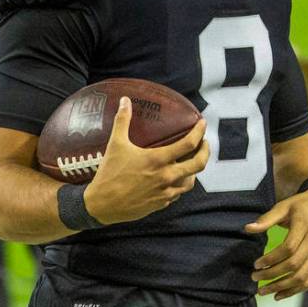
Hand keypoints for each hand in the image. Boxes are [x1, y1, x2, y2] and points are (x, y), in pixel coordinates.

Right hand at [84, 98, 209, 225]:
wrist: (101, 206)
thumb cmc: (109, 174)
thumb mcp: (115, 145)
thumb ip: (122, 121)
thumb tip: (124, 100)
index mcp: (157, 160)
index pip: (188, 144)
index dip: (199, 132)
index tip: (203, 124)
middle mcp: (166, 176)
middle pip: (198, 164)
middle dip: (205, 151)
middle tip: (204, 143)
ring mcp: (165, 192)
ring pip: (190, 182)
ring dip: (193, 171)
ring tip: (190, 161)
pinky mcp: (160, 204)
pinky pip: (177, 194)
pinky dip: (179, 185)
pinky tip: (174, 179)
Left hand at [245, 187, 307, 299]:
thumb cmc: (301, 205)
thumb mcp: (284, 206)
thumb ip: (267, 219)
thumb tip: (247, 229)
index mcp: (306, 225)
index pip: (288, 248)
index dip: (271, 259)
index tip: (256, 264)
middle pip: (294, 264)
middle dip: (272, 275)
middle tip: (255, 278)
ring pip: (302, 277)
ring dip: (281, 287)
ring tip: (263, 291)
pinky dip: (294, 290)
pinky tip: (279, 294)